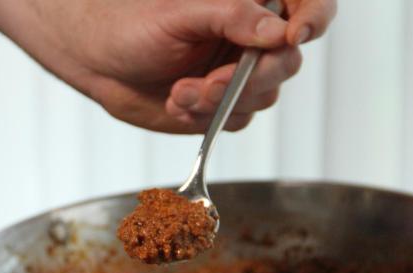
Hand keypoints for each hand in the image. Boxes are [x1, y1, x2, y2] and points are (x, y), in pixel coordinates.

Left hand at [0, 0, 336, 133]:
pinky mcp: (220, 108)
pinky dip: (206, 117)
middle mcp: (250, 42)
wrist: (98, 64)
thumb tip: (276, 31)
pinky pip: (234, 121)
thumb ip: (230, 18)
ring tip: (180, 91)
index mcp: (248, 7)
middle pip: (287, 63)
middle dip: (250, 79)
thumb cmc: (131, 27)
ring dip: (221, 102)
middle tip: (212, 83)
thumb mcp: (180, 16)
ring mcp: (237, 77)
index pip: (307, 7)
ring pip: (262, 98)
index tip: (295, 34)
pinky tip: (176, 100)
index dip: (314, 18)